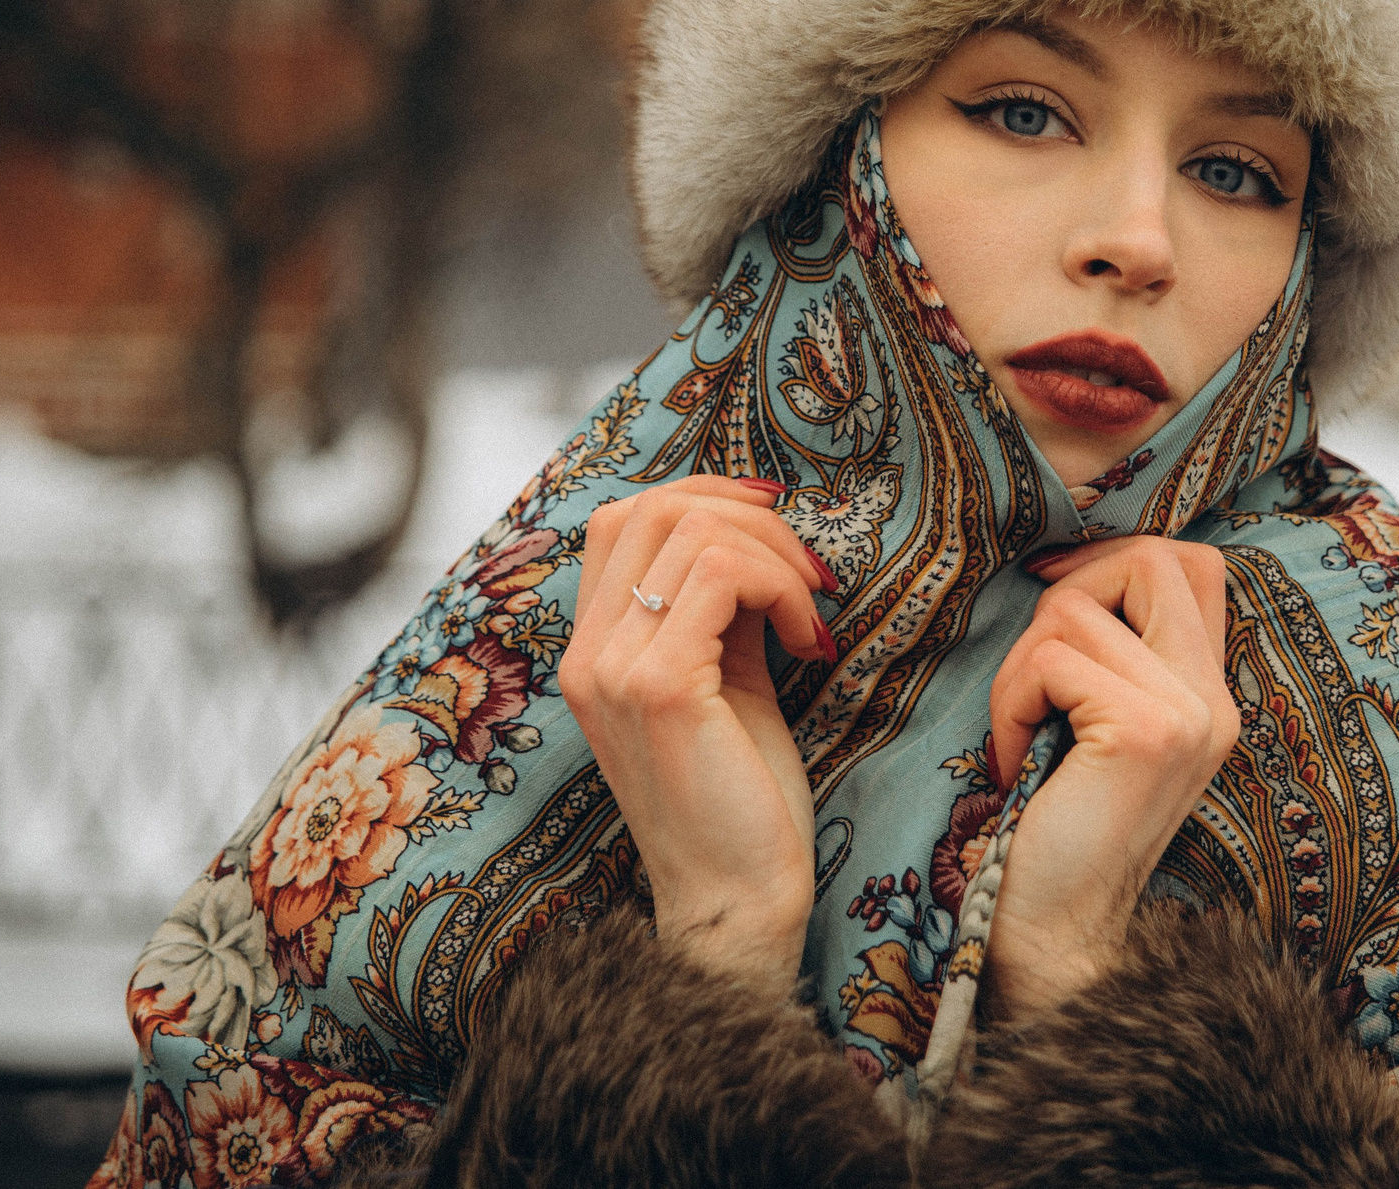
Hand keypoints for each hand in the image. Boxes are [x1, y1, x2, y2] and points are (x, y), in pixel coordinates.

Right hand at [560, 475, 834, 990]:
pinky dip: (782, 588)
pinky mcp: (661, 687)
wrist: (738, 901)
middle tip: (809, 573)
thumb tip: (759, 534)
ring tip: (811, 614)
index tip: (777, 529)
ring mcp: (615, 670)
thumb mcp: (726, 680)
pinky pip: (723, 577)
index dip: (705, 498)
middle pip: (654, 507)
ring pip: (694, 532)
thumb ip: (723, 610)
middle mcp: (588, 656)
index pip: (624, 519)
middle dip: (750, 519)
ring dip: (776, 555)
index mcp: (592, 652)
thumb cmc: (741, 798)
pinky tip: (810, 644)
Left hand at [981, 536, 1239, 1017]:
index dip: (1116, 559)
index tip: (1056, 595)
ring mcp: (1188, 714)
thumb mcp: (1098, 722)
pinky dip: (1010, 705)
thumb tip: (1068, 570)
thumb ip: (1113, 652)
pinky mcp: (1145, 731)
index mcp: (1211, 693)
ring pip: (1075, 610)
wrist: (1054, 933)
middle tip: (1037, 672)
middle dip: (1069, 592)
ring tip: (1024, 733)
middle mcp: (1216, 700)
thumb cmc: (1055, 824)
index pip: (1196, 564)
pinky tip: (1015, 763)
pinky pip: (1048, 662)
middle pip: (1152, 558)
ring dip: (1021, 668)